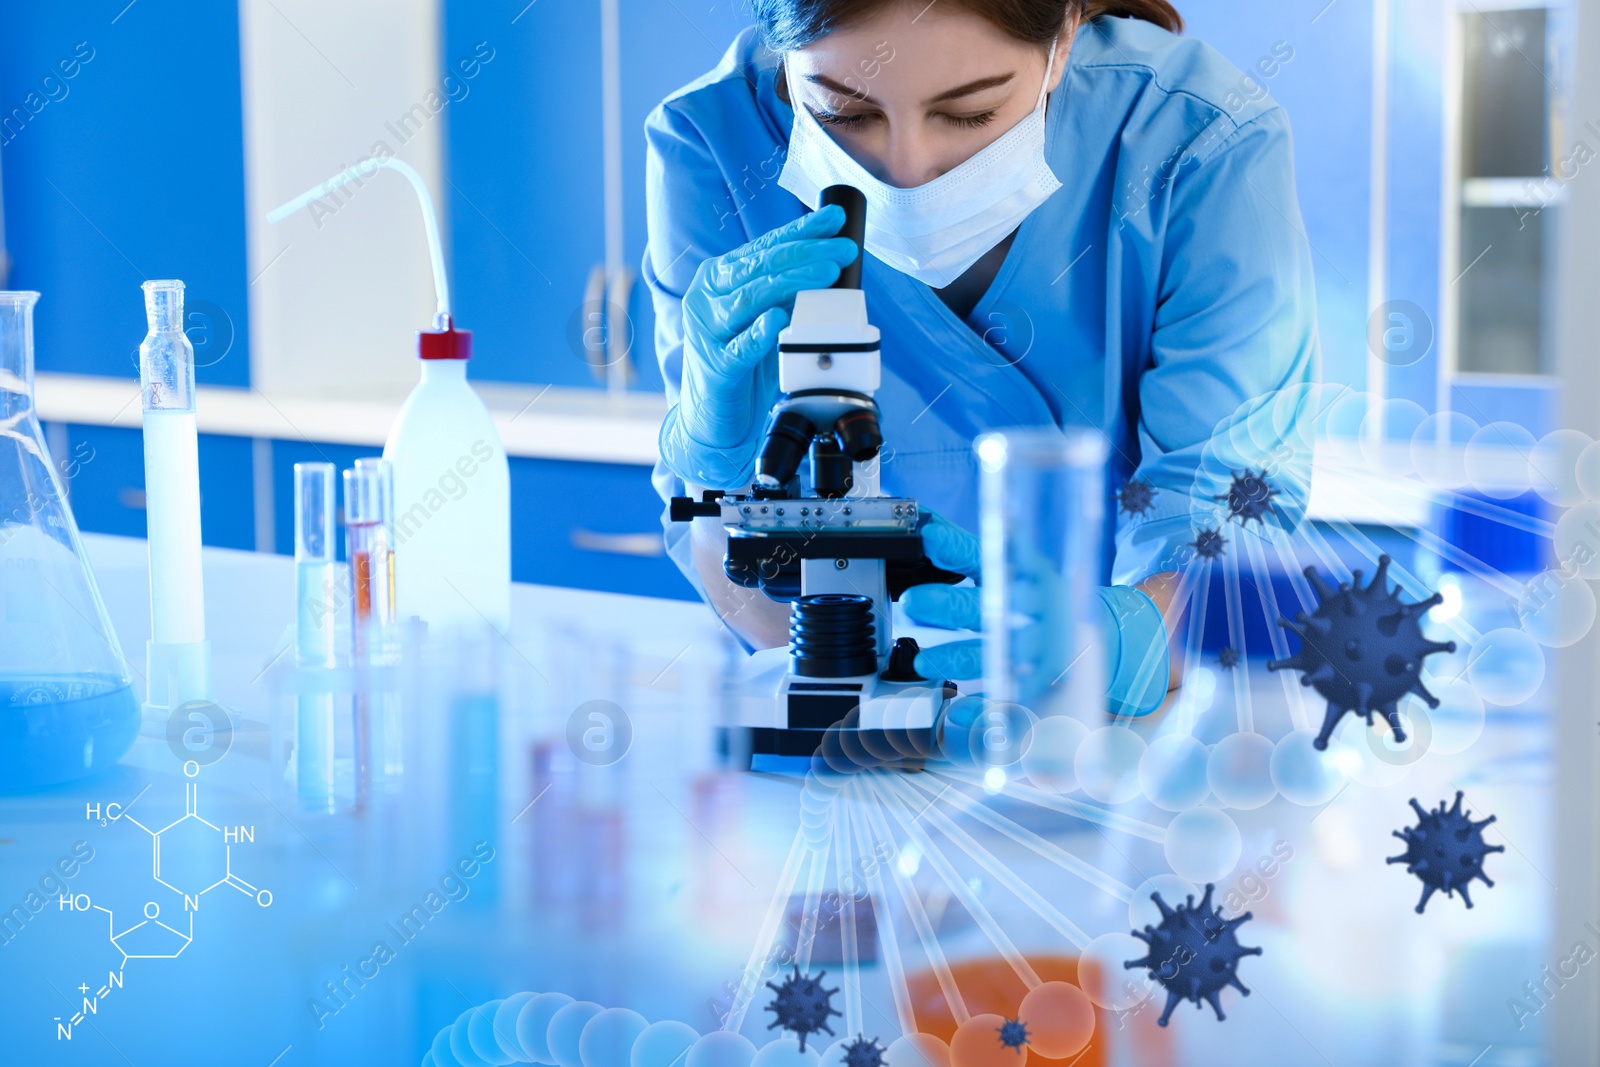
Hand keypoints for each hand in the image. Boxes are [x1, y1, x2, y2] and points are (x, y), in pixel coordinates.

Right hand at [661, 207, 861, 488]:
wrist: (711, 418)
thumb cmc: (740, 363)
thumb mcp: (762, 318)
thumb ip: (784, 291)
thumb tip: (826, 262)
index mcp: (718, 279)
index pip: (764, 247)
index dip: (801, 231)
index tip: (834, 220)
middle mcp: (708, 298)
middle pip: (761, 268)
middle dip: (807, 254)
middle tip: (843, 249)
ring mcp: (708, 332)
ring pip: (752, 298)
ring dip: (793, 283)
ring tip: (827, 273)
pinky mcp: (717, 367)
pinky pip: (741, 347)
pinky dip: (761, 332)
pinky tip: (780, 318)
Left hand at [902, 511, 1170, 717]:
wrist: (1093, 634)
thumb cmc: (1039, 597)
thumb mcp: (1015, 567)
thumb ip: (971, 553)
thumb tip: (927, 527)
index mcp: (1026, 572)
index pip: (987, 556)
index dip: (957, 547)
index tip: (929, 539)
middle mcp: (1035, 607)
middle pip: (988, 606)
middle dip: (949, 605)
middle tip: (913, 602)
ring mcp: (1040, 646)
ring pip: (995, 652)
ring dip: (957, 657)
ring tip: (922, 663)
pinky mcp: (1042, 681)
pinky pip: (1011, 697)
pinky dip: (984, 706)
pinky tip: (959, 711)